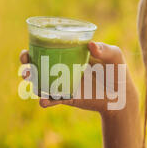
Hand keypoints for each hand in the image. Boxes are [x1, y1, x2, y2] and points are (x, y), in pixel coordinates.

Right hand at [19, 41, 136, 115]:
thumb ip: (105, 50)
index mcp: (71, 53)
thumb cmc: (118, 72)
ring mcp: (64, 83)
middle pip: (39, 63)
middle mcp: (64, 67)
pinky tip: (43, 101)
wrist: (121, 97)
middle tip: (25, 63)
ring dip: (32, 81)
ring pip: (42, 81)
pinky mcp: (68, 98)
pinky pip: (53, 99)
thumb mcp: (115, 57)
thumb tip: (91, 46)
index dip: (36, 46)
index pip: (50, 47)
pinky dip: (46, 101)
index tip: (29, 48)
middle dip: (27, 63)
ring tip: (29, 80)